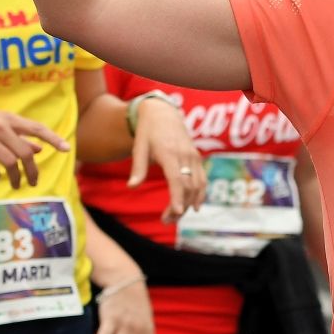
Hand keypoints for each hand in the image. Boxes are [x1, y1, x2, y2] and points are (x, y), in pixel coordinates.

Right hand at [0, 101, 70, 187]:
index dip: (53, 139)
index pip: (37, 128)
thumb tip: (39, 148)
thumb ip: (18, 135)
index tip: (66, 149)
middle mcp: (0, 127)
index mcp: (8, 119)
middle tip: (34, 182)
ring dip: (15, 177)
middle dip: (32, 171)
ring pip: (10, 163)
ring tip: (15, 184)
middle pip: (25, 153)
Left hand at [127, 95, 204, 222]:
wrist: (163, 112)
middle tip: (166, 221)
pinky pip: (202, 179)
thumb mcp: (139, 147)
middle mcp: (185, 155)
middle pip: (187, 186)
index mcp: (169, 153)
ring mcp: (193, 156)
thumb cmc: (147, 131)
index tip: (177, 212)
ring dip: (190, 203)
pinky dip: (200, 194)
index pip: (177, 179)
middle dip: (179, 206)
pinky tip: (193, 206)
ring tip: (176, 217)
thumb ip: (138, 168)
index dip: (177, 196)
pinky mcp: (196, 157)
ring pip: (198, 184)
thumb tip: (131, 187)